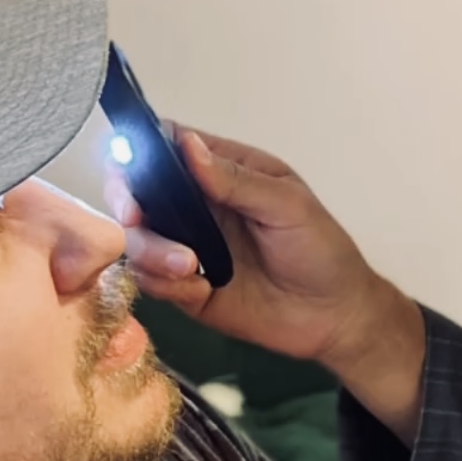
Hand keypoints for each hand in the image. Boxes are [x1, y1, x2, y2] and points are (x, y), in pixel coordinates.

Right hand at [105, 128, 416, 377]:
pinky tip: (200, 289)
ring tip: (190, 268)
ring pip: (138, 239)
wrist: (334, 317)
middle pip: (136, 192)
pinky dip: (164, 283)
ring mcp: (187, 247)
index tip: (128, 166)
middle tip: (137, 218)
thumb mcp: (287, 206)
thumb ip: (236, 179)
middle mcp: (196, 206)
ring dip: (152, 251)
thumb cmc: (320, 249)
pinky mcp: (184, 287)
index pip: (167, 147)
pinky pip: (151, 280)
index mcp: (222, 172)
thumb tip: (186, 143)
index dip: (139, 151)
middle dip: (128, 203)